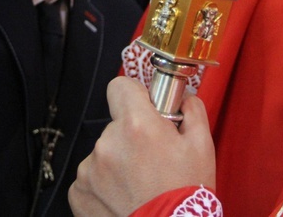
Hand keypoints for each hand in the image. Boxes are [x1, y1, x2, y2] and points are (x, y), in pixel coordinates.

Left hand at [69, 77, 214, 215]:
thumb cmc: (185, 193)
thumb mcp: (202, 146)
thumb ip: (192, 110)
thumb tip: (183, 99)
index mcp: (136, 125)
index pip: (120, 86)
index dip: (135, 95)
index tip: (145, 108)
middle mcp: (108, 143)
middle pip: (117, 125)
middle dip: (133, 135)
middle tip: (154, 158)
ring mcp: (89, 169)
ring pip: (105, 152)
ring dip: (120, 161)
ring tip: (140, 183)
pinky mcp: (79, 192)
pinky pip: (93, 176)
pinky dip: (106, 184)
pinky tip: (126, 196)